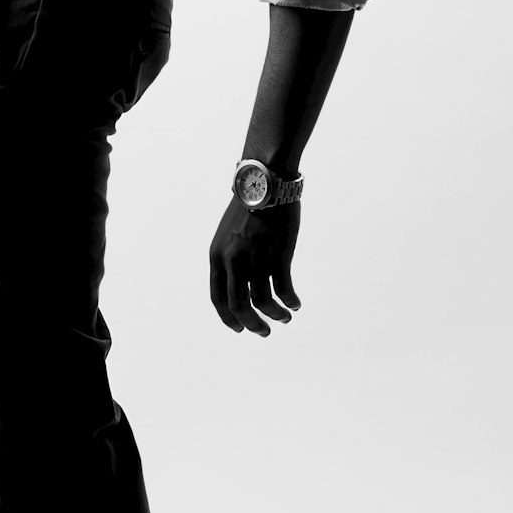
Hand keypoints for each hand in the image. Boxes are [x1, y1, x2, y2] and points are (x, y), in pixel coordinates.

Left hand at [209, 194, 300, 336]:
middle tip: (264, 332)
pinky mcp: (278, 253)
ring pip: (264, 302)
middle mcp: (234, 259)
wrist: (265, 180)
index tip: (240, 329)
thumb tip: (241, 286)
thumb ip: (230, 259)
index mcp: (217, 255)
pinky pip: (284, 288)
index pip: (218, 298)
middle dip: (252, 324)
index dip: (229, 319)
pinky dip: (289, 301)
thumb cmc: (249, 206)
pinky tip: (295, 303)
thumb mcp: (228, 234)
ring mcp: (256, 256)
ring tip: (285, 317)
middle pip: (240, 306)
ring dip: (276, 315)